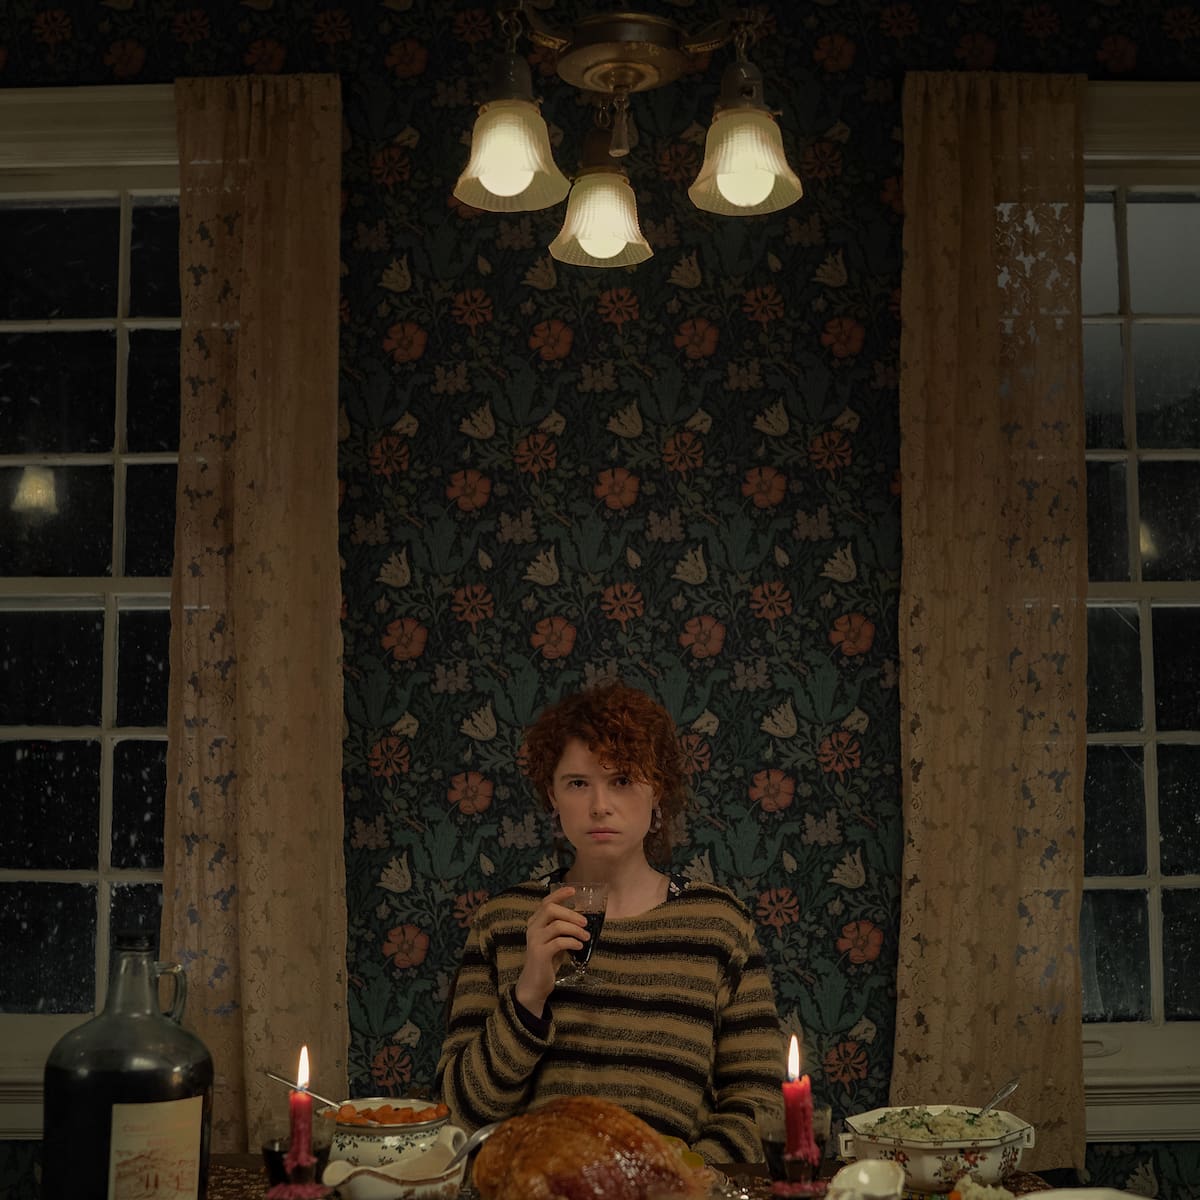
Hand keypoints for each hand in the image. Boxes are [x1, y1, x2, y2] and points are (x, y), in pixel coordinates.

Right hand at [514, 886, 586, 1016]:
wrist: (535, 984)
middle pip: (551, 909)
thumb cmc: (546, 960)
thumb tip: (581, 918)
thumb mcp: (554, 940)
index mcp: (535, 922)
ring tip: (586, 936)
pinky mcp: (540, 953)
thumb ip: (561, 928)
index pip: (546, 902)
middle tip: (585, 922)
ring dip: (575, 930)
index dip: (559, 894)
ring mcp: (535, 940)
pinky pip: (559, 942)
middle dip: (571, 913)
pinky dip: (572, 942)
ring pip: (557, 925)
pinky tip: (579, 946)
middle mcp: (532, 928)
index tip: (573, 890)